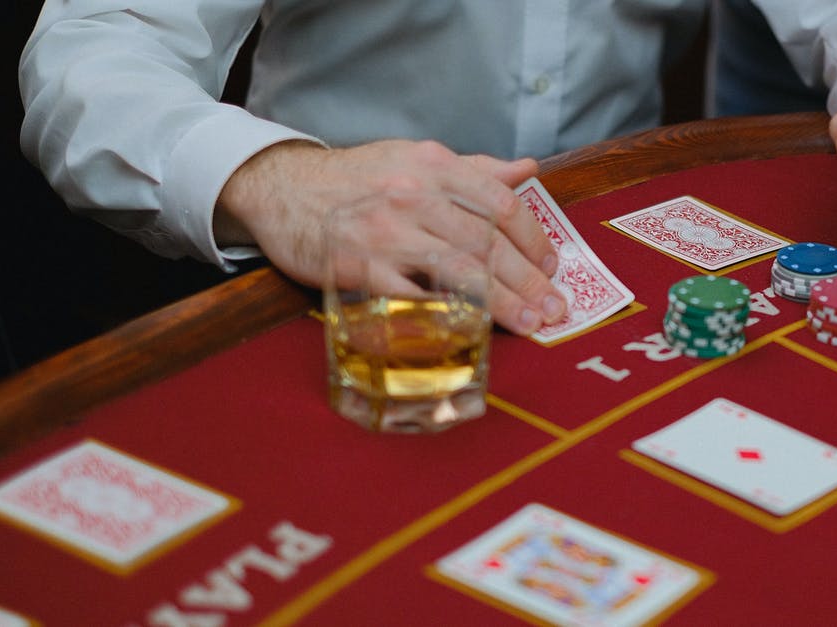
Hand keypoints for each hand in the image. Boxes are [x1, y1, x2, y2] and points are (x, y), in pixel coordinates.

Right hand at [214, 139, 565, 335]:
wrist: (283, 188)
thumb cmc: (357, 179)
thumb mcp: (414, 160)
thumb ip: (473, 171)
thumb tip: (527, 170)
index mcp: (434, 166)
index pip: (500, 203)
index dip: (533, 239)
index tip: (551, 267)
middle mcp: (413, 195)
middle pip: (487, 243)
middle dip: (528, 280)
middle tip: (553, 308)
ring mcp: (384, 232)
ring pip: (459, 271)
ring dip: (501, 303)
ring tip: (529, 323)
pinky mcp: (357, 266)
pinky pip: (411, 298)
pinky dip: (445, 316)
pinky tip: (472, 332)